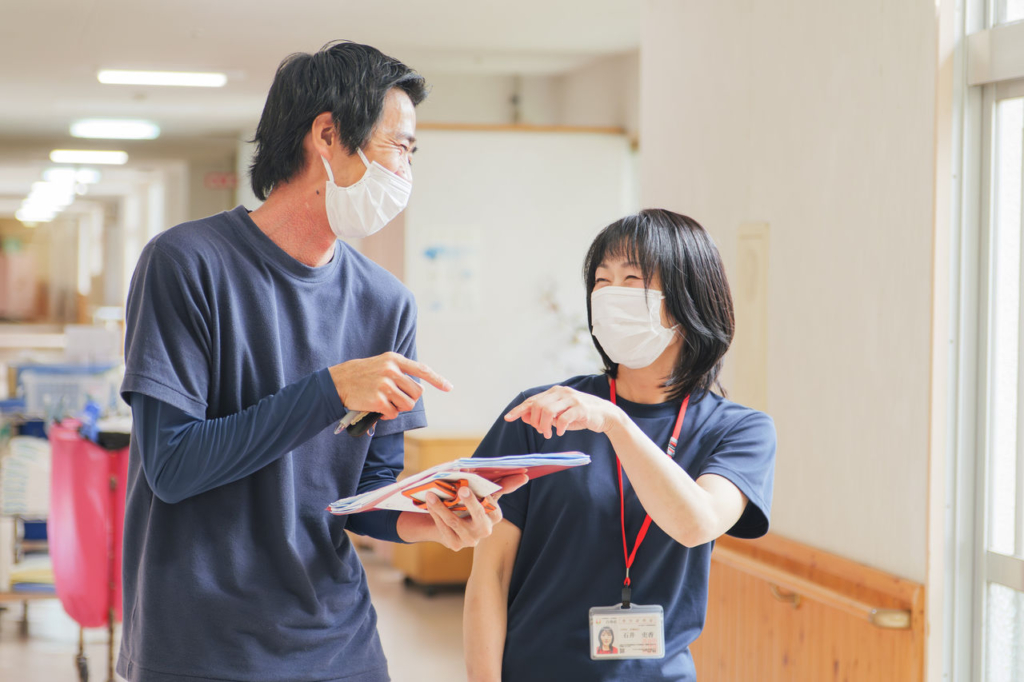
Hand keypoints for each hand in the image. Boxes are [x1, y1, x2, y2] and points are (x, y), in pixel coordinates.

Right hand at [329, 352, 451, 419]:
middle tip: (396, 398)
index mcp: (394, 359)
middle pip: (417, 392)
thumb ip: (400, 371)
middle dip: (409, 399)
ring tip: (386, 403)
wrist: (337, 381)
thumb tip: (420, 388)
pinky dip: (387, 415)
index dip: (437, 380)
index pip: (422, 369)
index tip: (449, 387)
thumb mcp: (382, 364)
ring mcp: (384, 385)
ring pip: (408, 404)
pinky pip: (393, 413)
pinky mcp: (377, 399)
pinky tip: (378, 409)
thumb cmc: (362, 374)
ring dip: (399, 407)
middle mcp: (391, 370)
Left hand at [420, 474, 527, 550]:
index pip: (495, 509)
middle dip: (470, 502)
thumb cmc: (469, 503)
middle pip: (478, 517)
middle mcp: (485, 531)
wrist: (447, 522)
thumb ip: (503, 485)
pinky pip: (445, 528)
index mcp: (494, 517)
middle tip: (461, 489)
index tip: (481, 489)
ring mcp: (470, 540)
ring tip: (432, 494)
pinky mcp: (455, 545)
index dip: (488, 499)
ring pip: (456, 522)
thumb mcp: (484, 493)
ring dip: (442, 507)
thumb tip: (525, 476)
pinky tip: (430, 504)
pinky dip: (436, 515)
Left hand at [504, 386, 622, 437]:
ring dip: (544, 426)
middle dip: (535, 422)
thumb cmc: (580, 416)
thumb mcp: (559, 416)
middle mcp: (561, 392)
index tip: (508, 418)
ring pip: (548, 411)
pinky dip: (559, 427)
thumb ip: (543, 415)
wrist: (605, 415)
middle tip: (542, 432)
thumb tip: (523, 416)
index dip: (519, 409)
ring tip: (548, 434)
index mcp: (554, 392)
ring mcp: (571, 399)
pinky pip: (563, 418)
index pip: (532, 400)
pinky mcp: (581, 407)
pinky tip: (560, 433)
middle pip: (538, 406)